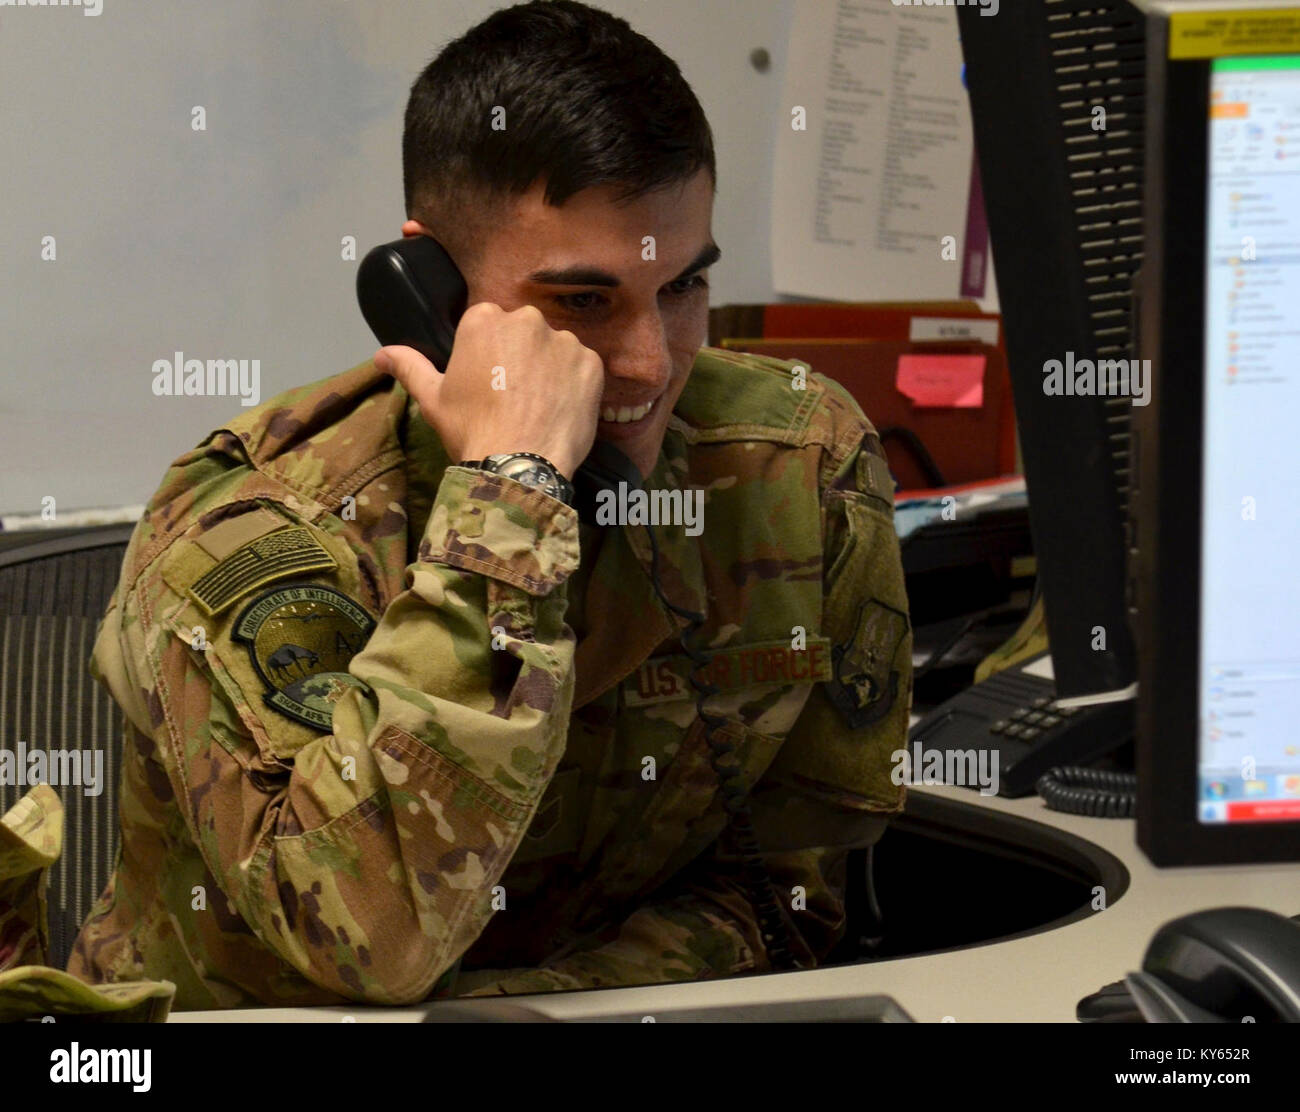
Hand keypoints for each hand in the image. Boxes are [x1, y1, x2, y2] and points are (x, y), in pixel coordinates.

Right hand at [374, 302, 603, 479]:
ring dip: (548, 370)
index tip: (487, 382)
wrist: (520, 466)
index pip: (486, 324)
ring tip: (537, 406)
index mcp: (484, 319)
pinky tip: (560, 409)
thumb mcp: (433, 399)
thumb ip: (410, 367)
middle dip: (519, 358)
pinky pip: (582, 367)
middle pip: (522, 333)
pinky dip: (574, 384)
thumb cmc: (472, 430)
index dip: (487, 355)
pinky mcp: (591, 363)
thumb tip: (381, 354)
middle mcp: (526, 320)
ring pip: (554, 349)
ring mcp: (563, 340)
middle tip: (512, 397)